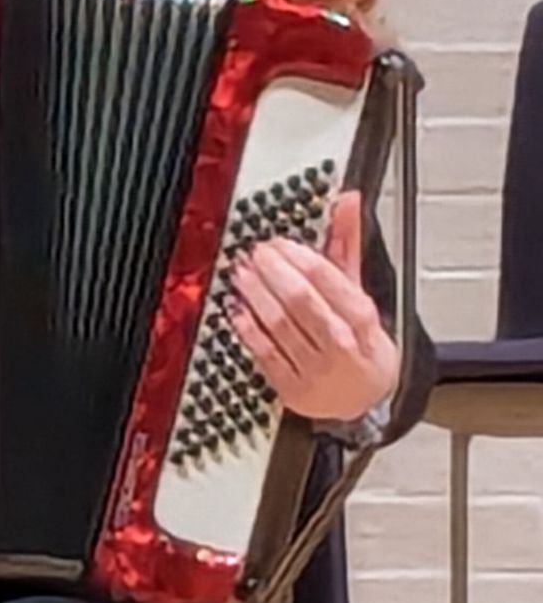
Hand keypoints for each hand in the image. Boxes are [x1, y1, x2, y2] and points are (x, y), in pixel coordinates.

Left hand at [230, 189, 399, 425]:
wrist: (365, 401)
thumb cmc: (362, 342)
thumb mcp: (361, 294)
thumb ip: (347, 247)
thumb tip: (346, 201)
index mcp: (362, 316)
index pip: (329, 279)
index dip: (298, 257)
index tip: (278, 242)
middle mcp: (341, 342)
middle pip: (301, 300)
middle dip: (273, 272)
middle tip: (253, 253)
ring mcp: (316, 367)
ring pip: (280, 324)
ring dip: (255, 295)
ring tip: (241, 273)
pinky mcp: (293, 387)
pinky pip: (265, 353)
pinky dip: (248, 329)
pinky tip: (237, 310)